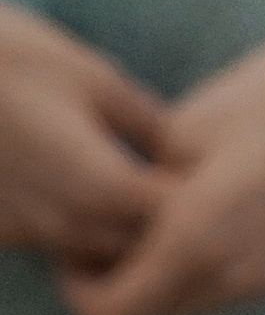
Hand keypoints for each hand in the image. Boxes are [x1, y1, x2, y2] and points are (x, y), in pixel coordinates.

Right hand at [0, 0, 165, 258]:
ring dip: (116, 231)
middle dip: (159, 225)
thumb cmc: (15, 61)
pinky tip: (75, 187)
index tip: (197, 170)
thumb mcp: (94, 76)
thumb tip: (178, 144)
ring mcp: (24, 232)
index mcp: (102, 184)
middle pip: (134, 250)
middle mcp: (64, 223)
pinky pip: (50, 242)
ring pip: (91, 254)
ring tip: (130, 186)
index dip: (190, 198)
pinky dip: (73, 227)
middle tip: (171, 183)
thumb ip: (144, 120)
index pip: (169, 221)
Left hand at [54, 38, 264, 314]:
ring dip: (183, 260)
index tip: (82, 241)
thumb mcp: (212, 111)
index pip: (110, 311)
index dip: (80, 284)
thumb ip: (160, 160)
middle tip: (137, 209)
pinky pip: (246, 279)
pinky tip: (251, 198)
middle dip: (130, 267)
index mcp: (194, 241)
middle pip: (154, 305)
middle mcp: (231, 279)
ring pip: (201, 294)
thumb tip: (141, 181)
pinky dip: (228, 253)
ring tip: (200, 195)